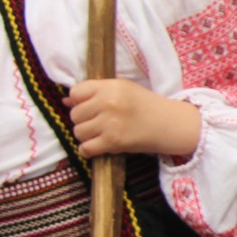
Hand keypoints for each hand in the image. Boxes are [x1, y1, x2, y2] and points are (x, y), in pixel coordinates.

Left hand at [65, 78, 200, 158]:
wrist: (171, 124)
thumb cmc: (147, 106)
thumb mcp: (124, 90)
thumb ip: (96, 93)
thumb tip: (65, 101)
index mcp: (111, 86)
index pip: (76, 92)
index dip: (79, 101)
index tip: (90, 107)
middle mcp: (109, 102)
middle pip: (75, 114)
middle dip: (84, 120)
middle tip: (99, 123)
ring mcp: (110, 123)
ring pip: (78, 132)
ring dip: (87, 136)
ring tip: (101, 134)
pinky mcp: (113, 142)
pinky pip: (86, 148)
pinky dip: (89, 150)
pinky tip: (99, 146)